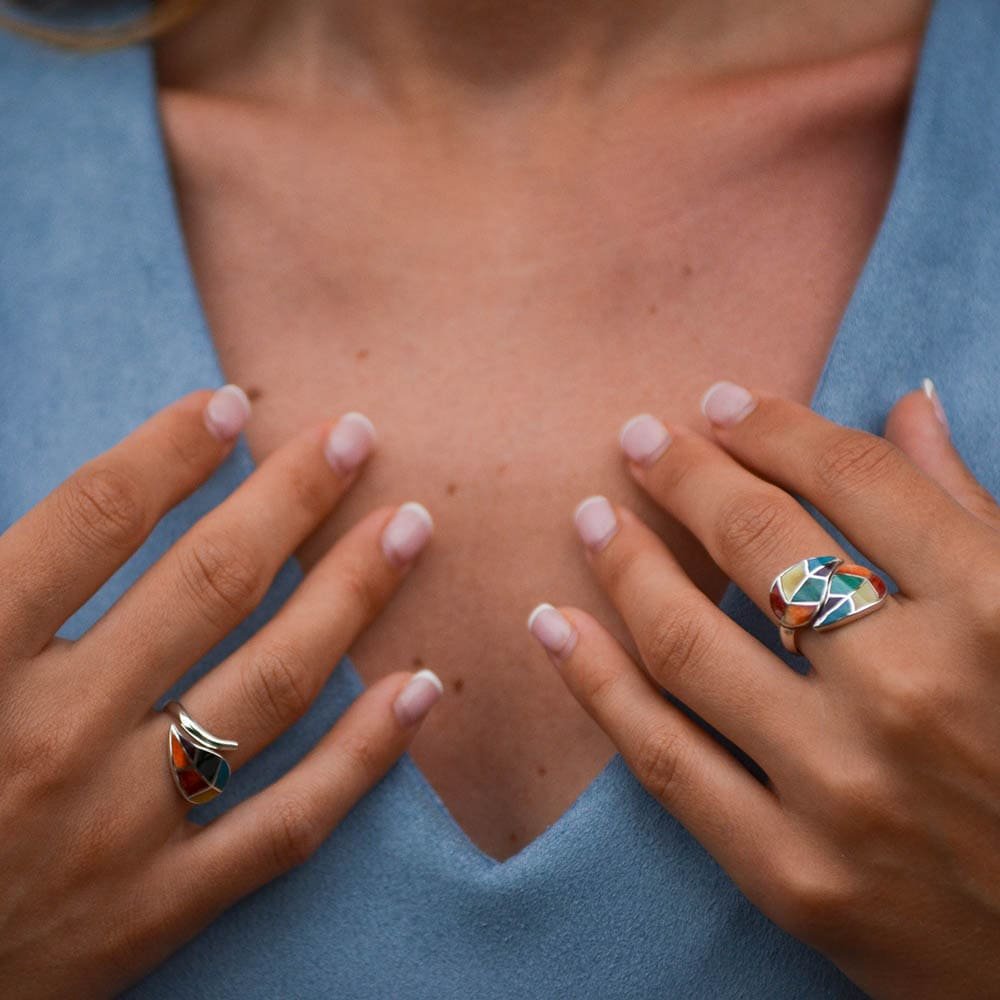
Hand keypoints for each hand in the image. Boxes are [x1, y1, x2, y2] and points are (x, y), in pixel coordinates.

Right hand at [0, 386, 440, 998]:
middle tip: (357, 436)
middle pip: (209, 584)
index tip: (231, 405)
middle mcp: (56, 736)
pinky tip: (420, 689)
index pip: (95, 517)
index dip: (171, 449)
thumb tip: (78, 512)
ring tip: (410, 528)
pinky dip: (364, 755)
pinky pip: (289, 821)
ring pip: (270, 687)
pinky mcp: (162, 907)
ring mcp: (119, 828)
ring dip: (352, 596)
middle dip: (293, 498)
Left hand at [528, 380, 999, 998]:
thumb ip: (971, 511)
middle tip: (637, 437)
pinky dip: (595, 683)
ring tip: (591, 517)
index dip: (776, 427)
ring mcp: (843, 788)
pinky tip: (552, 625)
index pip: (856, 479)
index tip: (722, 404)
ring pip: (690, 643)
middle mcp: (913, 691)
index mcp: (996, 613)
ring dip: (624, 564)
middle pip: (762, 544)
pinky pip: (666, 758)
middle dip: (686, 475)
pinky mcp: (792, 874)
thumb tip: (906, 405)